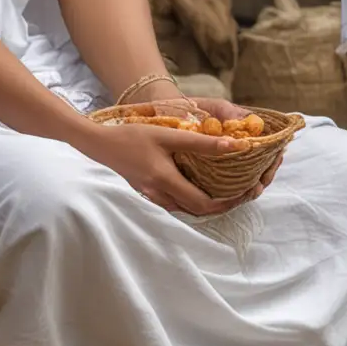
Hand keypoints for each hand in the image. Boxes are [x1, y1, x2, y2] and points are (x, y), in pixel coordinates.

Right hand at [74, 118, 240, 217]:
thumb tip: (235, 145)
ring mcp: (153, 196)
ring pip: (186, 208)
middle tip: (242, 192)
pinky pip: (176, 202)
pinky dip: (193, 199)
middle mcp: (160, 195)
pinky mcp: (149, 192)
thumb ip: (201, 142)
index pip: (203, 204)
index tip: (246, 193)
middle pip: (197, 210)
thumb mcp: (168, 135)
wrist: (100, 144)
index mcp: (166, 181)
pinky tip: (202, 185)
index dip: (228, 203)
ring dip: (208, 203)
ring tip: (228, 190)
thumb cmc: (133, 136)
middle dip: (222, 205)